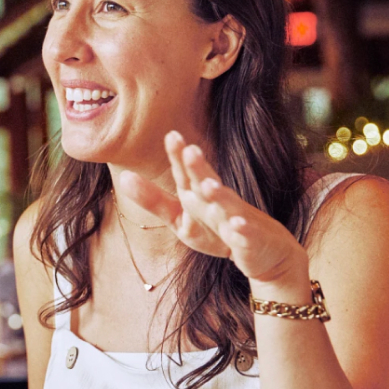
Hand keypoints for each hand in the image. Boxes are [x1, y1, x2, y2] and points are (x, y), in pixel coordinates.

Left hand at [118, 131, 307, 289]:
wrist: (265, 254)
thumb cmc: (217, 232)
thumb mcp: (181, 219)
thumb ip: (154, 200)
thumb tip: (123, 177)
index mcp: (200, 196)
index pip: (188, 174)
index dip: (180, 157)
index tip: (171, 135)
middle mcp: (219, 203)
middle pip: (207, 183)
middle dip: (199, 168)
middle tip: (190, 149)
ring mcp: (237, 220)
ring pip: (228, 206)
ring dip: (219, 196)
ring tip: (208, 185)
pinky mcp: (251, 241)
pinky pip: (246, 235)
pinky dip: (242, 230)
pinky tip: (236, 225)